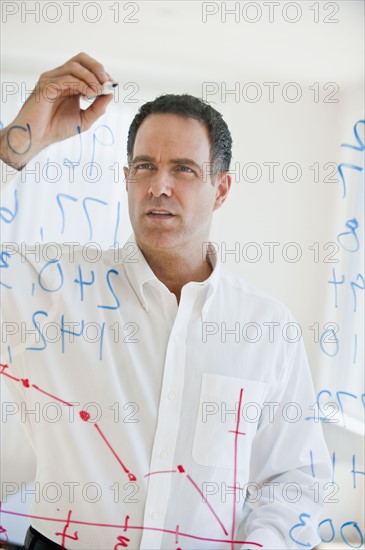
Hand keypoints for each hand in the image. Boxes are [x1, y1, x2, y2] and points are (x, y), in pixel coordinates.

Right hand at [0, 52, 114, 168]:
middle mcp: (60, 78)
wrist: (38, 138)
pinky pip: (66, 78)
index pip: (87, 67)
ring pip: (74, 66)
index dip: (101, 74)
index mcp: (69, 84)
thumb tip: (111, 94)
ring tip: (97, 92)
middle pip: (81, 59)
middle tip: (106, 82)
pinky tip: (88, 94)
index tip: (111, 85)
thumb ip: (98, 108)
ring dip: (90, 77)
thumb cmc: (57, 129)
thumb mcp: (84, 120)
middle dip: (97, 68)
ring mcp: (52, 79)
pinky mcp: (46, 86)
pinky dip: (81, 84)